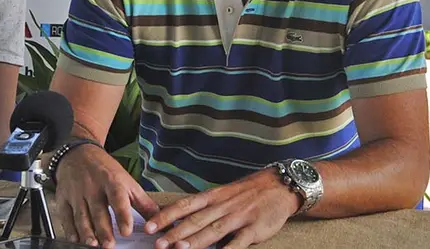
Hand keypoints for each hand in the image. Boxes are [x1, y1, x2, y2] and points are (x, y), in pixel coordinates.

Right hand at [53, 145, 159, 247]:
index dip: (122, 215)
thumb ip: (142, 202)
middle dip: (103, 229)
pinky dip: (69, 229)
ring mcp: (76, 193)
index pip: (118, 198)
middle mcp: (93, 187)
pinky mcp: (63, 197)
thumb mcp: (127, 181)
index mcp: (112, 181)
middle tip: (109, 245)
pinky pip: (65, 215)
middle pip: (98, 210)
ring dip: (86, 232)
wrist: (79, 153)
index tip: (127, 231)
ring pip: (81, 215)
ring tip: (93, 244)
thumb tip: (159, 220)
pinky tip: (76, 239)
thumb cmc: (105, 170)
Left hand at [144, 168, 300, 248]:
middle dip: (174, 232)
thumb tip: (181, 220)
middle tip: (157, 243)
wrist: (280, 186)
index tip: (149, 225)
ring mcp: (238, 217)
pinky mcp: (254, 229)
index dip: (166, 216)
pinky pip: (239, 242)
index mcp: (214, 197)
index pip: (185, 206)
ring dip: (195, 241)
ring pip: (213, 230)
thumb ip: (205, 207)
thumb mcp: (224, 194)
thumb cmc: (249, 192)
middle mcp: (223, 206)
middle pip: (195, 220)